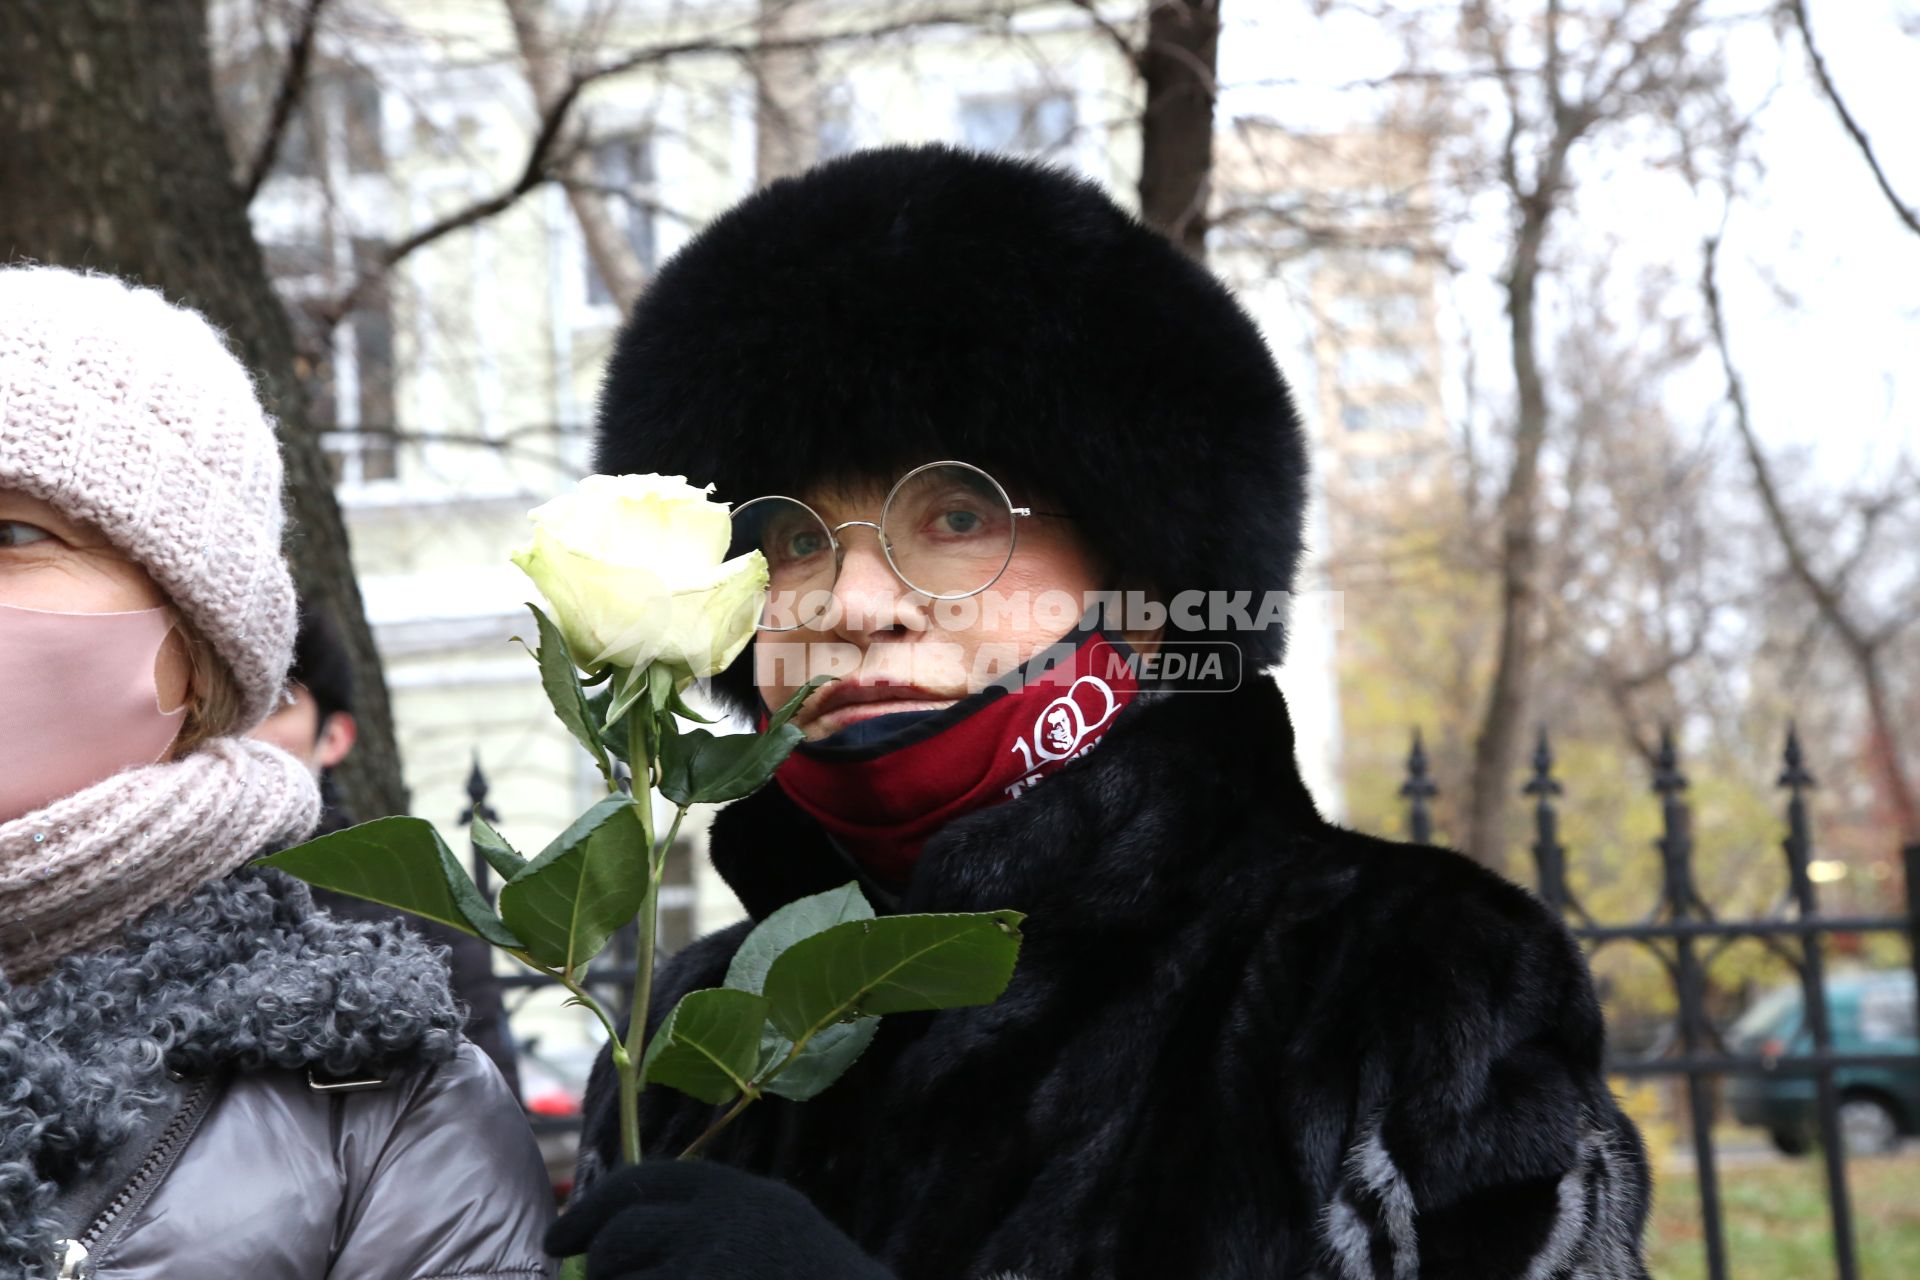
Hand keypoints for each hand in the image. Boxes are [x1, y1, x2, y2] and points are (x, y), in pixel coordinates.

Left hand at [546, 1159, 893, 1279]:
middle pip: (620, 1240)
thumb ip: (709, 1217)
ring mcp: (705, 1272)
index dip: (590, 1210)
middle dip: (605, 1269)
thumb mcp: (771, 1225)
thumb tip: (615, 1235)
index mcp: (732, 1194)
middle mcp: (715, 1225)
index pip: (640, 1184)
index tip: (559, 1239)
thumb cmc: (817, 1279)